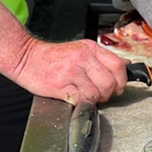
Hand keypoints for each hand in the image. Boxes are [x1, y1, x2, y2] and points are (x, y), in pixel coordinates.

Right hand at [6, 37, 126, 104]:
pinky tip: (74, 96)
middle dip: (108, 94)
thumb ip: (102, 59)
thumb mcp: (80, 50)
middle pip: (109, 83)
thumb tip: (126, 65)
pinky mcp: (61, 85)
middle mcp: (82, 58)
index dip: (121, 81)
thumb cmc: (53, 57)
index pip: (118, 66)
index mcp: (90, 49)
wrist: (26, 58)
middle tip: (100, 95)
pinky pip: (82, 100)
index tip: (118, 87)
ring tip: (84, 94)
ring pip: (96, 94)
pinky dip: (81, 103)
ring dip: (93, 99)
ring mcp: (71, 72)